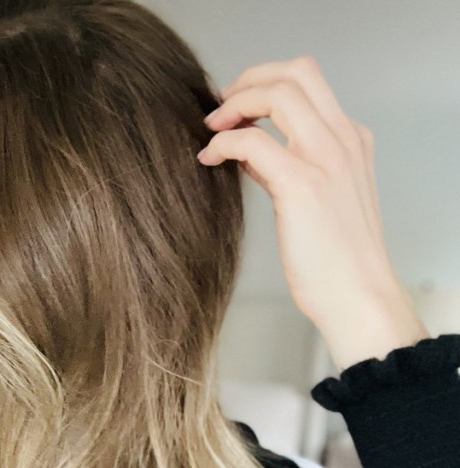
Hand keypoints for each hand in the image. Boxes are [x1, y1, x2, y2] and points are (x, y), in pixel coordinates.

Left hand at [198, 55, 427, 367]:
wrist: (357, 296)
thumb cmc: (333, 259)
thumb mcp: (317, 200)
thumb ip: (287, 167)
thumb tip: (246, 151)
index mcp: (350, 140)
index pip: (308, 81)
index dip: (263, 83)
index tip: (233, 105)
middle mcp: (343, 140)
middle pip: (295, 72)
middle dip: (248, 81)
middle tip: (219, 110)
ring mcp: (326, 159)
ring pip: (277, 94)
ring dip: (234, 105)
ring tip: (210, 130)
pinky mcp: (303, 185)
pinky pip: (251, 141)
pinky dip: (222, 143)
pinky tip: (209, 160)